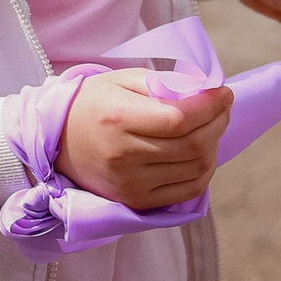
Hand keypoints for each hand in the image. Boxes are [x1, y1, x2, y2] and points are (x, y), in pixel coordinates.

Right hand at [56, 69, 232, 209]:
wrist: (56, 140)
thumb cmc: (94, 103)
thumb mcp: (124, 80)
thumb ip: (165, 83)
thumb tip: (206, 90)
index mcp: (119, 120)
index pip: (179, 119)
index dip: (211, 106)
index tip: (224, 92)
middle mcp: (122, 155)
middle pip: (193, 144)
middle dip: (219, 121)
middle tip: (222, 107)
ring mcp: (128, 183)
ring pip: (195, 168)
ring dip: (214, 145)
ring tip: (211, 126)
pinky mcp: (134, 200)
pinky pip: (186, 192)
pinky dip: (204, 172)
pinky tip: (202, 154)